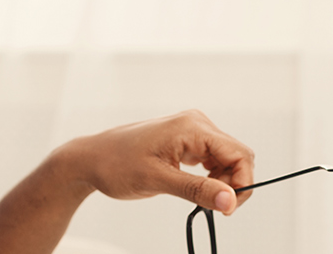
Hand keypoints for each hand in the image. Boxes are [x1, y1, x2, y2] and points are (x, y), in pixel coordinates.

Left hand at [60, 110, 254, 214]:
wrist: (91, 159)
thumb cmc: (116, 165)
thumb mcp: (157, 180)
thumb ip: (196, 190)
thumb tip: (230, 200)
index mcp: (192, 127)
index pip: (239, 154)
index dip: (241, 183)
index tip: (227, 208)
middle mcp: (196, 124)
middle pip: (237, 156)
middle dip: (233, 184)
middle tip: (215, 207)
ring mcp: (191, 131)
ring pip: (227, 159)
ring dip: (222, 182)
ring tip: (201, 199)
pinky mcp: (185, 141)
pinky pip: (212, 159)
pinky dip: (212, 177)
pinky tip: (197, 189)